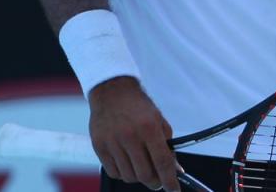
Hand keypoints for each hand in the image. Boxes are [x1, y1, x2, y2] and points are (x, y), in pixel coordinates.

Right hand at [88, 76, 180, 190]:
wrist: (112, 92)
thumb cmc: (139, 107)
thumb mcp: (159, 121)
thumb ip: (168, 146)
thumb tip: (175, 169)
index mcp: (149, 128)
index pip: (162, 162)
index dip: (170, 180)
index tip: (174, 189)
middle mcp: (130, 137)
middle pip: (144, 174)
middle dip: (155, 182)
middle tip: (158, 181)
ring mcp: (113, 143)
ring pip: (129, 176)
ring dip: (138, 178)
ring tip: (142, 168)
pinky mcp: (99, 147)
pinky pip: (113, 172)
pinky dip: (123, 173)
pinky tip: (128, 164)